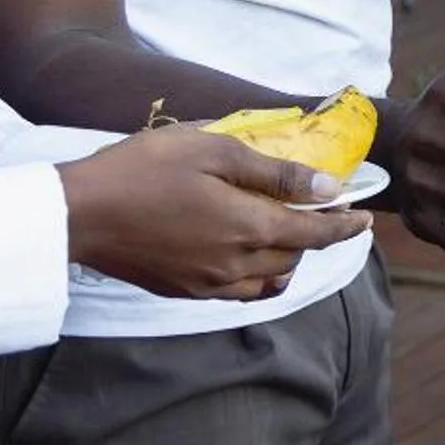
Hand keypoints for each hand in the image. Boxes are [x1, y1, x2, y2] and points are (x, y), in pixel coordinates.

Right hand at [57, 129, 371, 300]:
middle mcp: (236, 265)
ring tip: (281, 231)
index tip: (365, 218)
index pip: (316, 234)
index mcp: (249, 228)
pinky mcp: (184, 292)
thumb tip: (327, 188)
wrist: (78, 214)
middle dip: (313, 236)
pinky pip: (238, 292)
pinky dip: (256, 276)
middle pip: (295, 258)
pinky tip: (244, 253)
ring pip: (269, 280)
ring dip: (285, 258)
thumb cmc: (143, 170)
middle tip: (316, 210)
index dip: (345, 227)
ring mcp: (209, 284)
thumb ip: (274, 173)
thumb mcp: (213, 152)